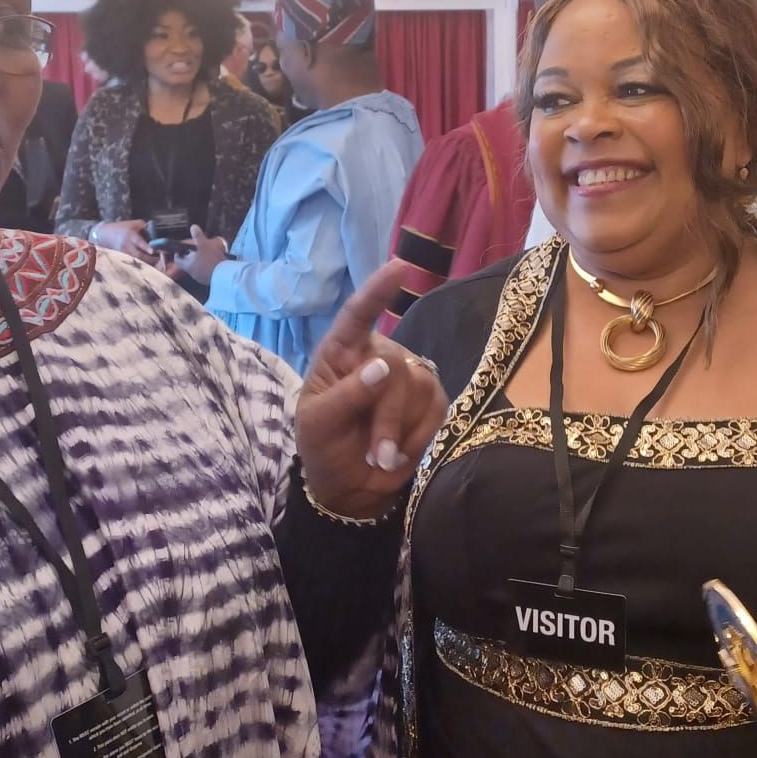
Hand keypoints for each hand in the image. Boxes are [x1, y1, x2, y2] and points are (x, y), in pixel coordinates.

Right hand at [94, 220, 154, 262]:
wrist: (105, 235)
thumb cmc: (123, 227)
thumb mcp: (135, 224)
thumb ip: (146, 228)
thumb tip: (156, 236)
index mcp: (130, 236)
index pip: (139, 242)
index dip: (146, 247)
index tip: (153, 251)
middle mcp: (127, 246)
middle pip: (139, 255)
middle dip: (151, 259)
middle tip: (160, 259)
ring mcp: (125, 254)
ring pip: (138, 261)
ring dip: (148, 263)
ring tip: (157, 261)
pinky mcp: (124, 259)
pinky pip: (135, 263)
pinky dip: (143, 264)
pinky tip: (149, 263)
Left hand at [173, 225, 227, 286]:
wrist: (225, 275)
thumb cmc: (212, 260)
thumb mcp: (204, 244)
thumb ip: (198, 236)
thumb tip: (193, 227)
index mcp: (188, 265)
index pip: (178, 259)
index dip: (179, 252)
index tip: (182, 248)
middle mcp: (192, 273)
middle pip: (188, 263)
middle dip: (192, 255)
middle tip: (198, 249)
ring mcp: (201, 278)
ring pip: (198, 268)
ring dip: (201, 261)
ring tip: (209, 255)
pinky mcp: (209, 281)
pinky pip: (206, 272)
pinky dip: (208, 267)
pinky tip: (215, 262)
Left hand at [297, 258, 447, 518]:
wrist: (349, 489)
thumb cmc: (324, 448)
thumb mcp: (319, 424)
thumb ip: (347, 395)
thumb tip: (383, 367)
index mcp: (341, 353)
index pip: (357, 315)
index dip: (377, 291)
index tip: (399, 268)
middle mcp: (377, 357)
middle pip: (395, 366)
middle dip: (387, 415)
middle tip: (375, 454)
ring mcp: (407, 377)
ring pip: (420, 387)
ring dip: (400, 431)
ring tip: (379, 457)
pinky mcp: (431, 402)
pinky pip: (437, 409)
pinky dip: (417, 437)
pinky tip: (399, 453)